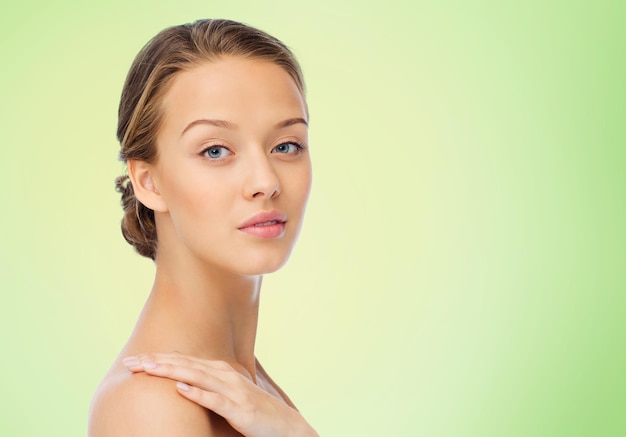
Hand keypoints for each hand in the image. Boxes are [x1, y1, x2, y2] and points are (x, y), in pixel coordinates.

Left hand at [123, 352, 317, 436]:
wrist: (286, 426)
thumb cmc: (254, 411)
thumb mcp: (228, 394)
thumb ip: (207, 385)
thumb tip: (180, 380)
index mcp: (221, 371)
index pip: (184, 361)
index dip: (158, 358)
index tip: (134, 359)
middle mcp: (225, 376)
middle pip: (186, 365)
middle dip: (157, 362)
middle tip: (131, 361)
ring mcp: (233, 392)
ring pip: (197, 377)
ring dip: (171, 371)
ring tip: (148, 368)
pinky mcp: (240, 410)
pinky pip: (216, 401)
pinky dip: (198, 393)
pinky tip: (181, 389)